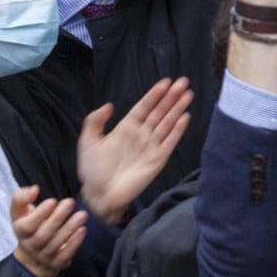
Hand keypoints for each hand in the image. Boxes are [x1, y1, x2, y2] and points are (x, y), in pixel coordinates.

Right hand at [9, 185, 85, 276]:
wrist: (31, 258)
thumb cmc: (28, 227)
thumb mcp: (19, 213)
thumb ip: (22, 198)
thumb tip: (33, 189)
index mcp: (20, 231)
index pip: (27, 225)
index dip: (39, 214)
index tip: (52, 200)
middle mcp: (30, 245)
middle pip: (43, 235)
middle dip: (57, 218)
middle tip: (70, 202)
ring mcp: (43, 257)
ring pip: (55, 245)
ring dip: (69, 229)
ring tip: (82, 215)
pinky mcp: (56, 264)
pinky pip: (64, 256)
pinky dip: (74, 244)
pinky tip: (82, 230)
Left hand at [78, 77, 194, 224]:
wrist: (99, 194)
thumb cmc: (92, 170)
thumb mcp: (88, 141)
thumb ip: (95, 121)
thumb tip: (109, 105)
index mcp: (126, 128)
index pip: (144, 107)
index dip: (155, 94)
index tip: (166, 82)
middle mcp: (141, 135)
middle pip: (159, 112)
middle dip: (171, 97)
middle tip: (183, 82)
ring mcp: (150, 147)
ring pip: (167, 123)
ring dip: (178, 109)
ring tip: (188, 94)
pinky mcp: (157, 160)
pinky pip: (170, 142)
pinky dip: (177, 130)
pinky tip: (185, 117)